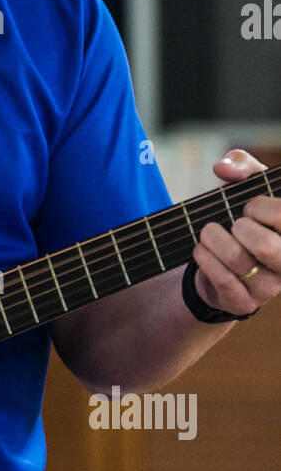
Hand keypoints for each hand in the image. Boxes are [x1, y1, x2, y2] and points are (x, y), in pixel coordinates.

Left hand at [192, 149, 280, 316]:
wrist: (221, 263)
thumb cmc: (244, 220)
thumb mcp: (247, 189)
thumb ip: (243, 167)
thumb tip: (223, 169)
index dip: (260, 207)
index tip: (249, 207)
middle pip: (266, 245)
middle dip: (240, 227)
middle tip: (233, 224)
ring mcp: (269, 287)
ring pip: (239, 260)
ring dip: (214, 240)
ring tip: (208, 233)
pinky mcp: (244, 303)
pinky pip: (223, 280)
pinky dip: (205, 259)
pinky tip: (200, 250)